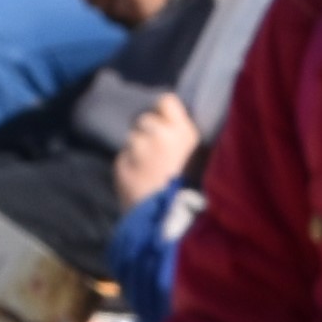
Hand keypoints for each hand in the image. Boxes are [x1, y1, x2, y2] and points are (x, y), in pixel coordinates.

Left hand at [109, 89, 202, 205]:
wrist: (170, 221)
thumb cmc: (193, 191)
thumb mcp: (200, 157)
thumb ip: (183, 137)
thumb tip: (170, 124)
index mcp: (184, 132)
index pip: (165, 101)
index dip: (163, 112)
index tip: (165, 125)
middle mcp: (159, 135)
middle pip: (144, 120)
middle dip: (147, 133)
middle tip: (156, 155)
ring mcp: (137, 150)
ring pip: (131, 139)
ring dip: (136, 150)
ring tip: (148, 171)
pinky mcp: (120, 165)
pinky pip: (122, 158)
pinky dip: (128, 166)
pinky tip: (139, 181)